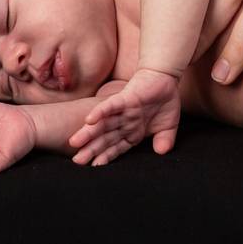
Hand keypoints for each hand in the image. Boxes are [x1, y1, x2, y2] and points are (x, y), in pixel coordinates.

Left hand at [67, 69, 183, 163]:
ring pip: (104, 124)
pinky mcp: (125, 98)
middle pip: (105, 138)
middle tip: (77, 161)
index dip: (106, 157)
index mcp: (133, 131)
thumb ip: (164, 139)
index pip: (117, 147)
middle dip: (91, 150)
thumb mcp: (168, 125)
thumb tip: (162, 152)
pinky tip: (89, 120)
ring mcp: (123, 111)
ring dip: (89, 133)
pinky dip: (101, 112)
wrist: (166, 77)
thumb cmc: (165, 100)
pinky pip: (111, 106)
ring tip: (74, 143)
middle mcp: (125, 122)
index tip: (94, 167)